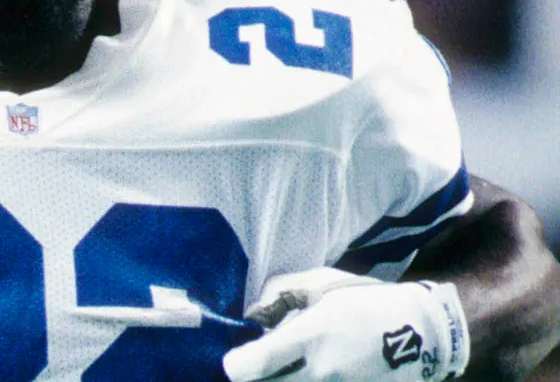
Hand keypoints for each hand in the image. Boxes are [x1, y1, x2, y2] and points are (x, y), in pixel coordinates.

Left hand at [222, 268, 468, 381]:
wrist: (422, 332)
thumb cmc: (365, 302)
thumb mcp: (319, 285)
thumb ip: (279, 296)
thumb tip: (252, 316)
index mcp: (310, 337)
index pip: (253, 365)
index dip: (237, 365)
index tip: (235, 359)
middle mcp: (320, 372)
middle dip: (257, 376)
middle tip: (261, 364)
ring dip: (280, 378)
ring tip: (287, 365)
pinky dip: (303, 381)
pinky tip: (306, 370)